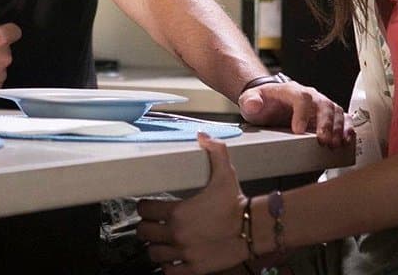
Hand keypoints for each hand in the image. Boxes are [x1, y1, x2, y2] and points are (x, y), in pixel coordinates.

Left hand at [137, 133, 249, 273]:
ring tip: (161, 242)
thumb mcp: (225, 174)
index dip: (144, 207)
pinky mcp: (194, 268)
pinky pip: (170, 272)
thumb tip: (203, 136)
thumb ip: (213, 152)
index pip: (145, 210)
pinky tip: (173, 259)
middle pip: (144, 233)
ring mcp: (184, 253)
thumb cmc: (237, 203)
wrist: (254, 229)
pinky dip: (169, 267)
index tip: (148, 206)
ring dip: (155, 248)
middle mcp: (177, 234)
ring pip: (154, 254)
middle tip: (152, 225)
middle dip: (146, 228)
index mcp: (178, 212)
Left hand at [238, 81, 352, 146]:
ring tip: (335, 144)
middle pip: (323, 104)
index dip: (302, 113)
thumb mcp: (250, 100)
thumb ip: (250, 101)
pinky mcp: (327, 115)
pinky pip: (343, 118)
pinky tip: (346, 141)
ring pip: (336, 111)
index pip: (301, 97)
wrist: (270, 102)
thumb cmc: (263, 102)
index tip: (298, 131)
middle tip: (323, 141)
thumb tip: (253, 104)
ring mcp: (320, 104)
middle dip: (325, 123)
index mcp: (290, 90)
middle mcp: (309, 95)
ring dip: (338, 128)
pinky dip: (347, 129)